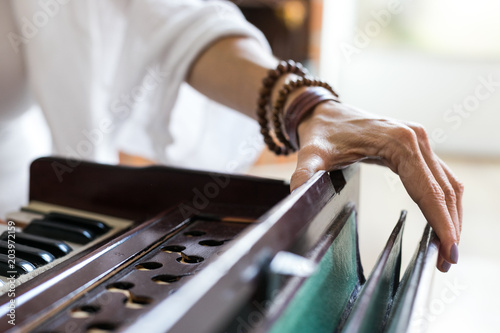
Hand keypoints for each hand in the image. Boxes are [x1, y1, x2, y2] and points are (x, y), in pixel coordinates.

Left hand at [290, 101, 462, 271]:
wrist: (324, 111)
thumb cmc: (321, 132)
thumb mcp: (311, 154)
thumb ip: (305, 175)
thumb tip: (296, 198)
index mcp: (398, 142)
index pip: (428, 189)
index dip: (440, 221)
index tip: (448, 250)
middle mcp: (416, 139)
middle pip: (444, 189)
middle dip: (449, 226)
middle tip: (448, 261)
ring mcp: (419, 141)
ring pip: (448, 184)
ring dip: (451, 216)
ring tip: (448, 250)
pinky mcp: (416, 147)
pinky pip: (439, 178)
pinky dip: (443, 202)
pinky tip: (441, 223)